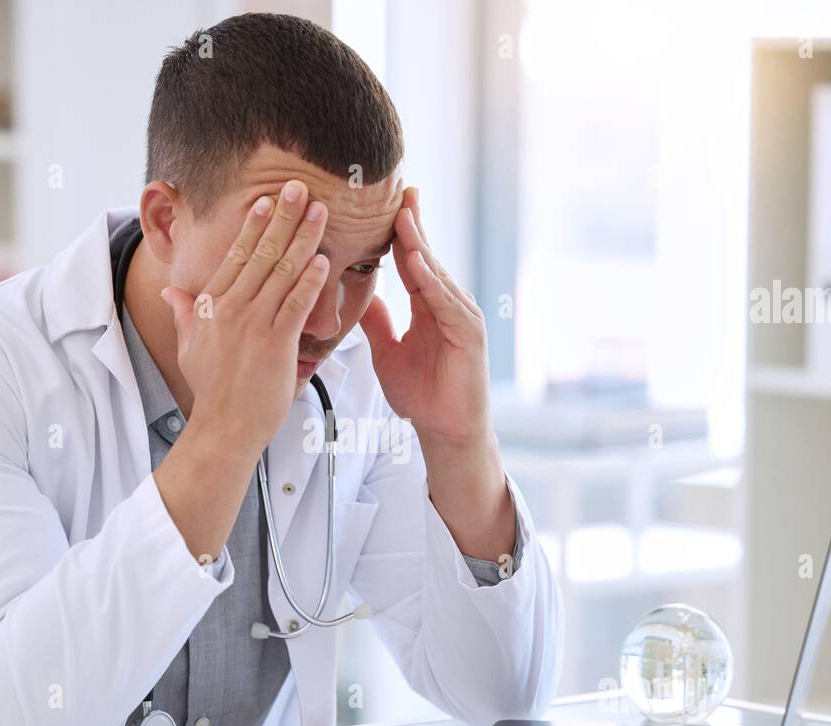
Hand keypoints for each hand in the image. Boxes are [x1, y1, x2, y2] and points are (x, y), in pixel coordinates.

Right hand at [160, 180, 328, 456]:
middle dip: (284, 218)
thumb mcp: (190, 346)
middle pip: (262, 253)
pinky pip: (296, 305)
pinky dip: (310, 282)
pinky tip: (323, 261)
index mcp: (212, 305)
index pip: (236, 255)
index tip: (268, 200)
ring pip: (282, 272)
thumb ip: (185, 313)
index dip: (254, 225)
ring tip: (320, 213)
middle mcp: (232, 309)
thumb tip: (171, 291)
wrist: (224, 427)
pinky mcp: (276, 344)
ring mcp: (254, 325)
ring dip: (303, 239)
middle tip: (300, 188)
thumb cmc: (212, 390)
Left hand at [358, 186, 491, 446]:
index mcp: (429, 307)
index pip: (413, 261)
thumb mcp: (387, 352)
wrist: (445, 430)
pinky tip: (417, 262)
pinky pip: (446, 302)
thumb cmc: (421, 395)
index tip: (388, 203)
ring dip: (420, 246)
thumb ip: (377, 322)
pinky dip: (431, 282)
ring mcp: (461, 317)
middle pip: (428, 258)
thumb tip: (361, 296)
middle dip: (414, 225)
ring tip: (404, 216)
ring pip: (436, 275)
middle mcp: (448, 305)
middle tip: (402, 190)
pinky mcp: (469, 334)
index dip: (401, 233)